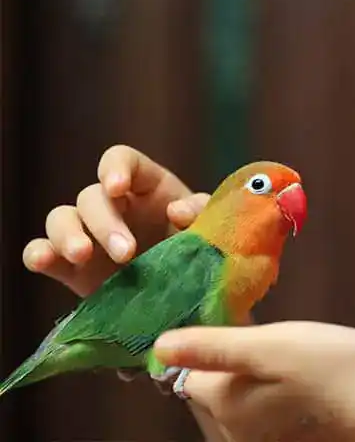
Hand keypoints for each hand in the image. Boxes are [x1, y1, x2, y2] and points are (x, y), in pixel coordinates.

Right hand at [22, 145, 208, 296]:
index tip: (116, 186)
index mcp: (148, 187)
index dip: (115, 168)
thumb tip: (176, 210)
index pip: (122, 161)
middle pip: (92, 197)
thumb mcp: (211, 231)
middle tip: (126, 253)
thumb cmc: (204, 255)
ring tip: (83, 256)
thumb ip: (202, 214)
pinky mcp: (73, 268)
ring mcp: (89, 236)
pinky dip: (38, 254)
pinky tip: (43, 261)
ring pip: (61, 218)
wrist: (193, 298)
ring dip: (68, 234)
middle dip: (105, 223)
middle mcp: (114, 206)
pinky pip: (42, 251)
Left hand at [153, 322, 354, 441]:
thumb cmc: (331, 369)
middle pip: (202, 388)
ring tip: (268, 352)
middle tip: (249, 328)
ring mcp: (254, 441)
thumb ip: (213, 346)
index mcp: (221, 402)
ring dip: (237, 375)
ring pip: (228, 401)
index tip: (222, 314)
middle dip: (216, 359)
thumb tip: (158, 344)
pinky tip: (285, 379)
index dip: (200, 337)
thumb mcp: (271, 345)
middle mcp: (228, 431)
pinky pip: (252, 414)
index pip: (181, 368)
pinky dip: (258, 393)